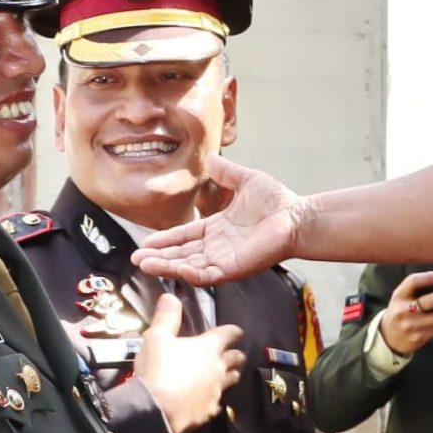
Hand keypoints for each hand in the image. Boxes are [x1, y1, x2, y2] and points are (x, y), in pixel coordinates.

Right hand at [133, 155, 307, 286]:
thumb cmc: (277, 201)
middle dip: (159, 257)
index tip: (146, 243)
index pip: (184, 237)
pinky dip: (188, 272)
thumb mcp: (245, 180)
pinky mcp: (233, 269)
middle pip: (181, 255)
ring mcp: (224, 260)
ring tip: (145, 265)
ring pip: (188, 266)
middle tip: (136, 258)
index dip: (165, 240)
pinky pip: (206, 275)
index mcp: (217, 229)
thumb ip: (226, 172)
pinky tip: (173, 269)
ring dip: (166, 266)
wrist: (296, 217)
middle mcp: (217, 247)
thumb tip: (210, 158)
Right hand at [133, 293, 245, 432]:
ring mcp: (216, 391)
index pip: (228, 334)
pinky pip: (219, 403)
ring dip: (231, 375)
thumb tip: (170, 297)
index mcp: (207, 347)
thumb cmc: (158, 369)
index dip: (233, 331)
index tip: (237, 331)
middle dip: (236, 354)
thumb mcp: (156, 338)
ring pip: (232, 380)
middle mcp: (218, 368)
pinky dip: (216, 399)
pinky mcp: (210, 411)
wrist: (156, 409)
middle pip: (235, 358)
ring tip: (229, 374)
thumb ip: (166, 317)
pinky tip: (211, 400)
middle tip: (236, 354)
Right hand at [377, 270, 432, 357]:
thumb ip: (418, 289)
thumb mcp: (402, 297)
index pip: (412, 282)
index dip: (427, 278)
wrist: (388, 337)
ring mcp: (411, 326)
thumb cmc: (400, 312)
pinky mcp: (418, 338)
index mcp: (399, 296)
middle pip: (428, 301)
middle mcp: (403, 311)